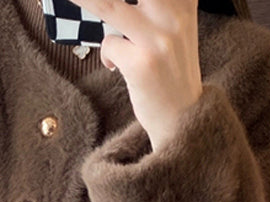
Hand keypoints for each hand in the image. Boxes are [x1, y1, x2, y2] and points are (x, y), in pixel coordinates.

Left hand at [68, 0, 202, 150]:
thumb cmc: (172, 72)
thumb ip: (155, 6)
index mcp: (183, 1)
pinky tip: (119, 66)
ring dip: (85, 2)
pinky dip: (109, 55)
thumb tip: (110, 6)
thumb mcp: (174, 28)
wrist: (184, 121)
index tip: (123, 2)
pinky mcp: (142, 63)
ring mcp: (158, 38)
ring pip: (109, 5)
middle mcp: (174, 14)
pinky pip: (109, 45)